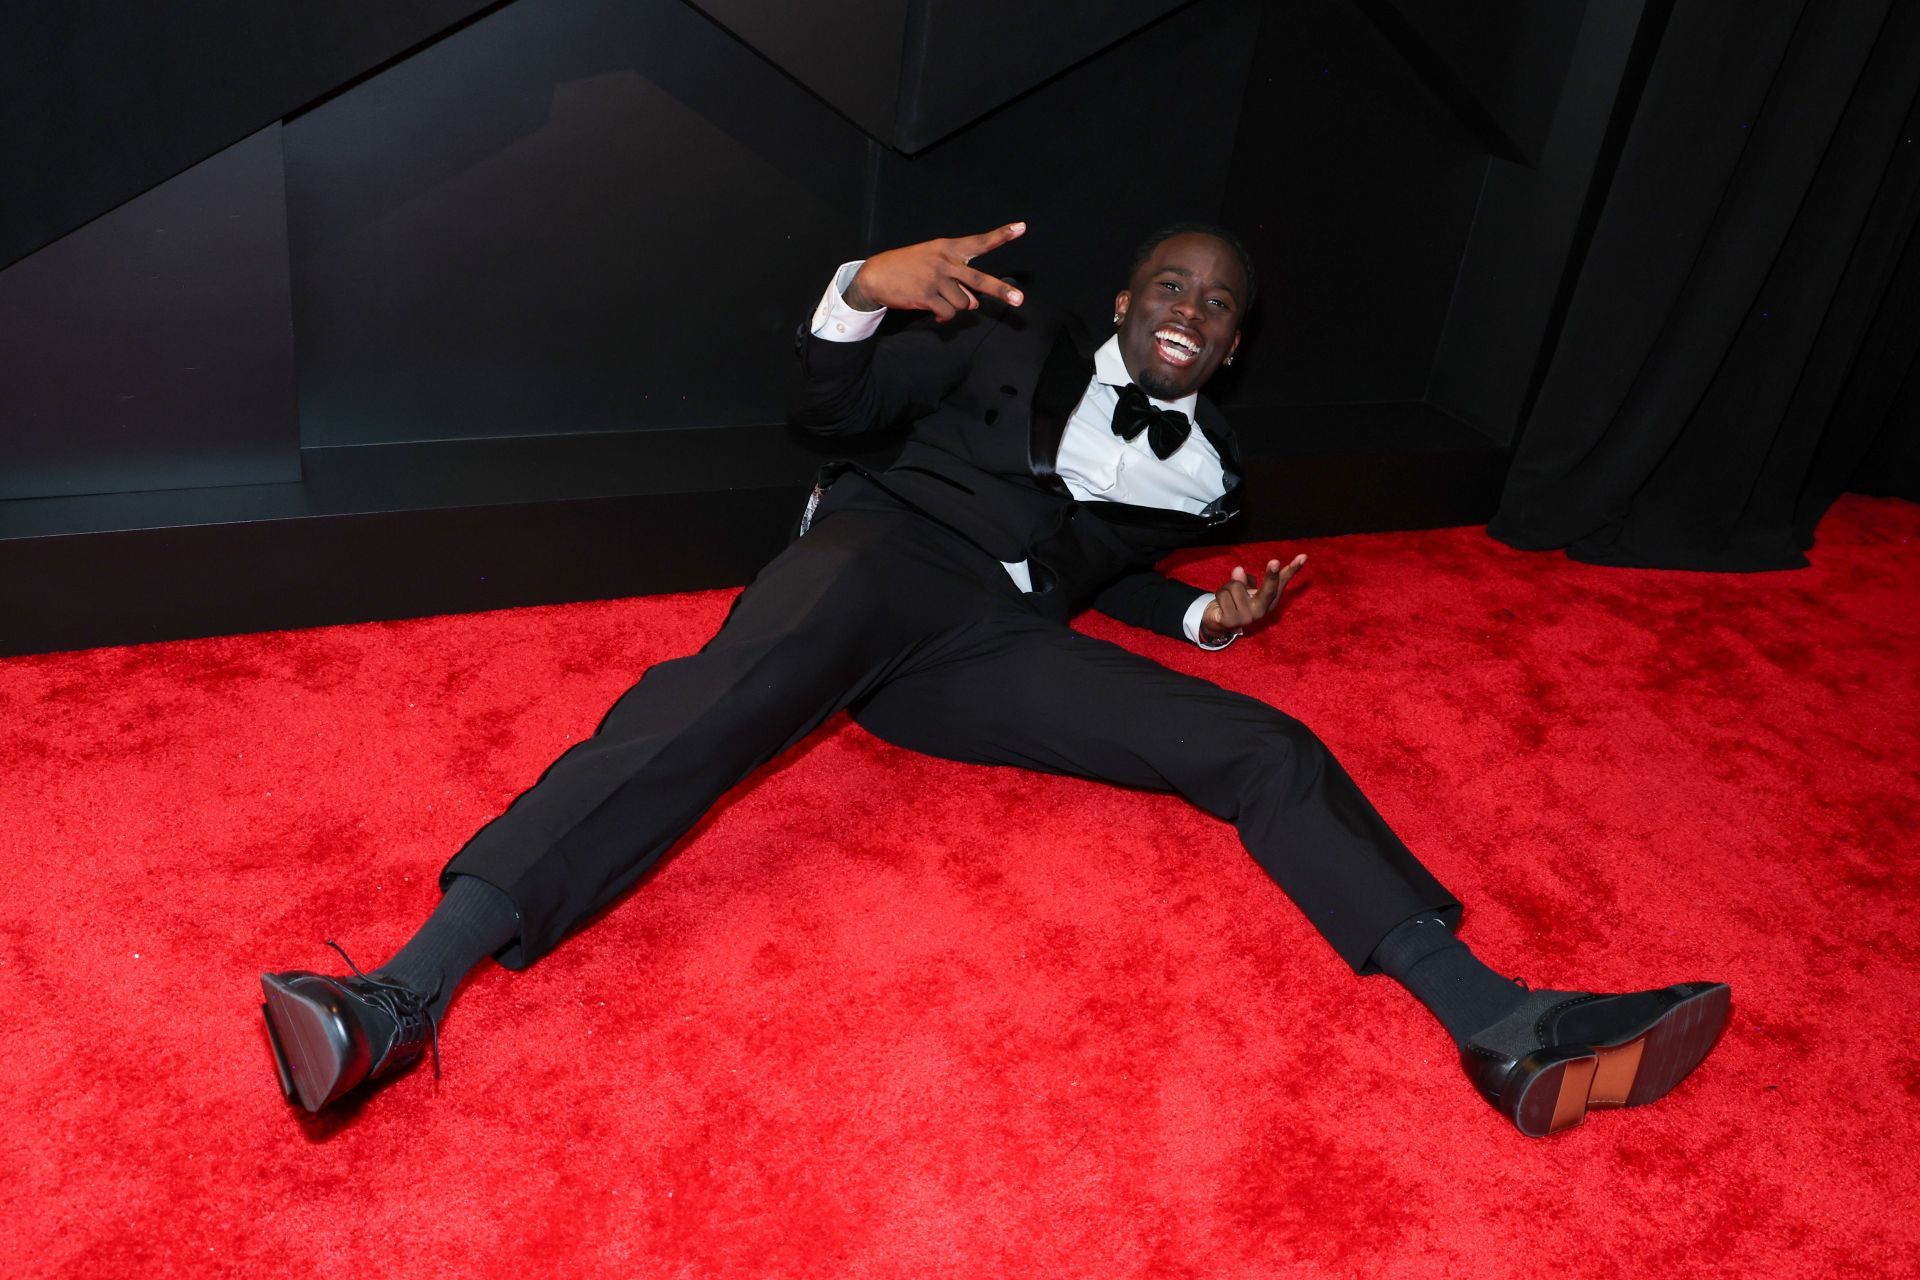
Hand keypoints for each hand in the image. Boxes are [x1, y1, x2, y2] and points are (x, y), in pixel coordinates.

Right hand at [844, 222, 1026, 321]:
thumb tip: (973, 304)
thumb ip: (958, 282)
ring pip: (963, 303)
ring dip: (955, 307)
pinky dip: (945, 317)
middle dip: (1001, 291)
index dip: (1002, 235)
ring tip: (940, 299)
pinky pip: (948, 313)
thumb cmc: (909, 267)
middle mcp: (945, 261)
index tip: (1022, 227)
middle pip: (979, 280)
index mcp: (948, 248)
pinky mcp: (927, 296)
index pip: (979, 242)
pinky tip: (936, 312)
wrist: (876, 275)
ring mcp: (936, 279)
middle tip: (1019, 301)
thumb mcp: (934, 265)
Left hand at [1200, 554, 1305, 642]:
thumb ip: (1247, 579)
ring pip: (1235, 586)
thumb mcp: (1248, 588)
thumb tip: (1239, 570)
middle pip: (1269, 590)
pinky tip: (1221, 604)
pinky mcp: (1231, 621)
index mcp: (1269, 602)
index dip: (1292, 570)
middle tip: (1274, 561)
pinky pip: (1223, 595)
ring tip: (1228, 596)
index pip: (1282, 582)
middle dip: (1271, 576)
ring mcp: (1246, 618)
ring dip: (1227, 587)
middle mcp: (1261, 611)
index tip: (1302, 557)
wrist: (1219, 621)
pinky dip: (1220, 595)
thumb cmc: (1237, 601)